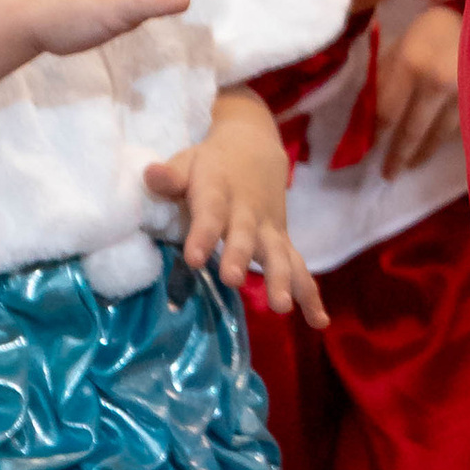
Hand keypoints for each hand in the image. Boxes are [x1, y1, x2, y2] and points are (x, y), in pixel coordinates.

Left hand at [145, 89, 325, 324]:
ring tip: (281, 308)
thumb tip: (150, 175)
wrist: (254, 147)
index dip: (202, 234)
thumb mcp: (189, 160)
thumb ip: (171, 175)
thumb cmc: (212, 163)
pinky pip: (299, 269)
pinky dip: (311, 294)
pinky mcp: (282, 242)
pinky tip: (319, 322)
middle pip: (244, 236)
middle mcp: (246, 212)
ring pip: (277, 254)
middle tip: (232, 281)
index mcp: (218, 190)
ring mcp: (268, 228)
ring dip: (281, 280)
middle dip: (240, 258)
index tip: (193, 259)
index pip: (210, 212)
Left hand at [375, 1, 463, 177]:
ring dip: (422, 154)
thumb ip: (386, 75)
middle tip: (388, 175)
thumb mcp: (402, 42)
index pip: (387, 112)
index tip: (369, 149)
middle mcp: (436, 83)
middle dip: (398, 157)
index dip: (377, 134)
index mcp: (410, 64)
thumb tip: (370, 113)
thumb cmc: (435, 27)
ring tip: (412, 165)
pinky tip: (436, 147)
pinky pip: (458, 130)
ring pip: (437, 136)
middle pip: (411, 132)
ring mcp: (462, 95)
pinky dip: (444, 140)